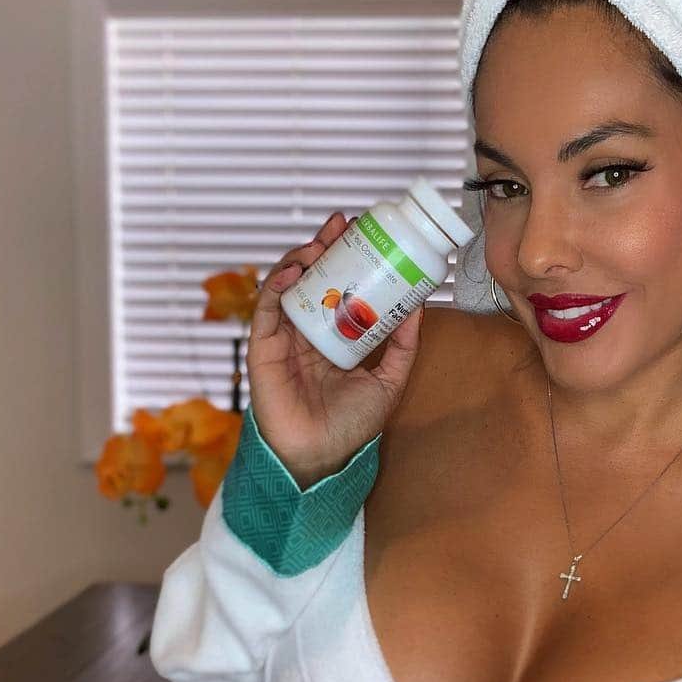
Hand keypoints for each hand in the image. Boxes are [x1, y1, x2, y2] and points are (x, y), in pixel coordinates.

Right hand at [246, 211, 424, 488]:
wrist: (322, 457)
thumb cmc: (351, 426)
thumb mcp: (388, 380)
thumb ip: (402, 345)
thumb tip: (419, 305)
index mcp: (332, 338)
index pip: (336, 288)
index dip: (345, 259)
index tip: (361, 234)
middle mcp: (306, 334)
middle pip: (311, 279)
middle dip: (323, 247)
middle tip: (340, 225)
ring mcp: (283, 339)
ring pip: (287, 287)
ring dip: (299, 259)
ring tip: (319, 243)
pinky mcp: (262, 350)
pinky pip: (266, 310)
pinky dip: (277, 286)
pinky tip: (294, 271)